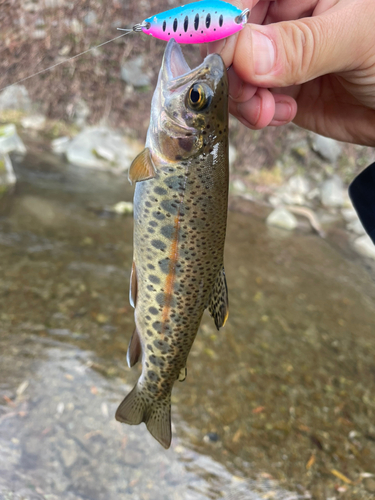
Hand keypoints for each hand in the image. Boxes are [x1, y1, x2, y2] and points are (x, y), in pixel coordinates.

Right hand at [203, 0, 374, 145]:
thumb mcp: (358, 38)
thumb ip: (303, 45)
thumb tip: (246, 53)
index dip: (225, 22)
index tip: (226, 57)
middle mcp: (286, 16)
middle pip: (232, 36)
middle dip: (234, 69)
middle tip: (251, 95)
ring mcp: (281, 54)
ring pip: (236, 72)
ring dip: (243, 97)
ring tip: (269, 112)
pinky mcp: (280, 88)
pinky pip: (250, 98)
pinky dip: (255, 112)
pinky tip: (281, 114)